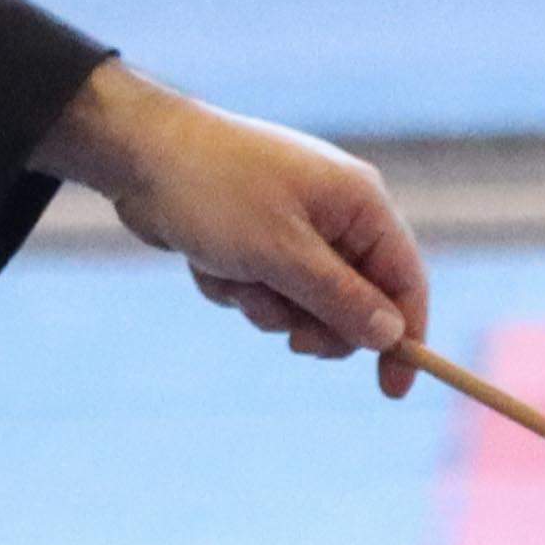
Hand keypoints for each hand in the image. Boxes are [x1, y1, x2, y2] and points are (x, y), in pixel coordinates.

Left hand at [36, 62, 429, 396]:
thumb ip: (340, 299)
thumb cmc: (215, 192)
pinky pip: (263, 291)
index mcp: (359, 202)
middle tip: (291, 340)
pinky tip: (206, 261)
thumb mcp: (282, 254)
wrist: (138, 155)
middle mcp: (335, 213)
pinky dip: (235, 289)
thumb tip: (392, 335)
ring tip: (233, 278)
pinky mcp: (255, 239)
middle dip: (315, 323)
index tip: (391, 390)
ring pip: (302, 304)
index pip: (405, 279)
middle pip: (356, 302)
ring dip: (265, 306)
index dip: (405, 335)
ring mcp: (294, 226)